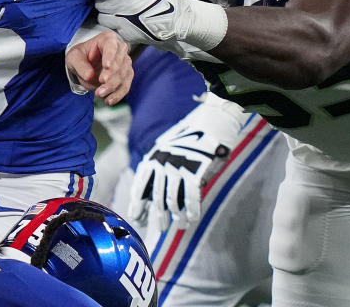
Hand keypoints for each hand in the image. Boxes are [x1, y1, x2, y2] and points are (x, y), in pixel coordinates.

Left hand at [65, 30, 132, 105]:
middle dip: (111, 75)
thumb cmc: (80, 56)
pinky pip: (125, 86)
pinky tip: (109, 100)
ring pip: (124, 75)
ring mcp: (124, 62)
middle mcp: (119, 49)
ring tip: (100, 94)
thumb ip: (80, 65)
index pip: (112, 46)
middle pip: (120, 62)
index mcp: (107, 39)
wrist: (85, 64)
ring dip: (113, 86)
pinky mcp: (126, 75)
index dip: (110, 56)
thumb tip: (90, 76)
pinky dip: (118, 94)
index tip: (107, 66)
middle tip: (100, 82)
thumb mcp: (74, 58)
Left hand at [96, 0, 186, 46]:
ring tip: (117, 11)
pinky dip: (113, 25)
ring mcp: (121, 22)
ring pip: (102, 16)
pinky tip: (120, 21)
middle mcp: (121, 6)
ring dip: (107, 13)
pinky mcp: (125, 34)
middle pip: (100, 2)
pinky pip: (110, 29)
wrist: (176, 19)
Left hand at [129, 93, 243, 231]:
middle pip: (156, 197)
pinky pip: (191, 198)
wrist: (212, 121)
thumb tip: (156, 194)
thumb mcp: (169, 150)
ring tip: (180, 226)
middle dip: (157, 216)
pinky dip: (192, 210)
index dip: (137, 205)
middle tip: (160, 228)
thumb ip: (161, 169)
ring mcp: (178, 167)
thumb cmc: (191, 137)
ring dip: (176, 216)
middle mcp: (162, 163)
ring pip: (172, 200)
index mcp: (153, 157)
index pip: (140, 186)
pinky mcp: (195, 171)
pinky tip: (192, 219)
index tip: (137, 219)